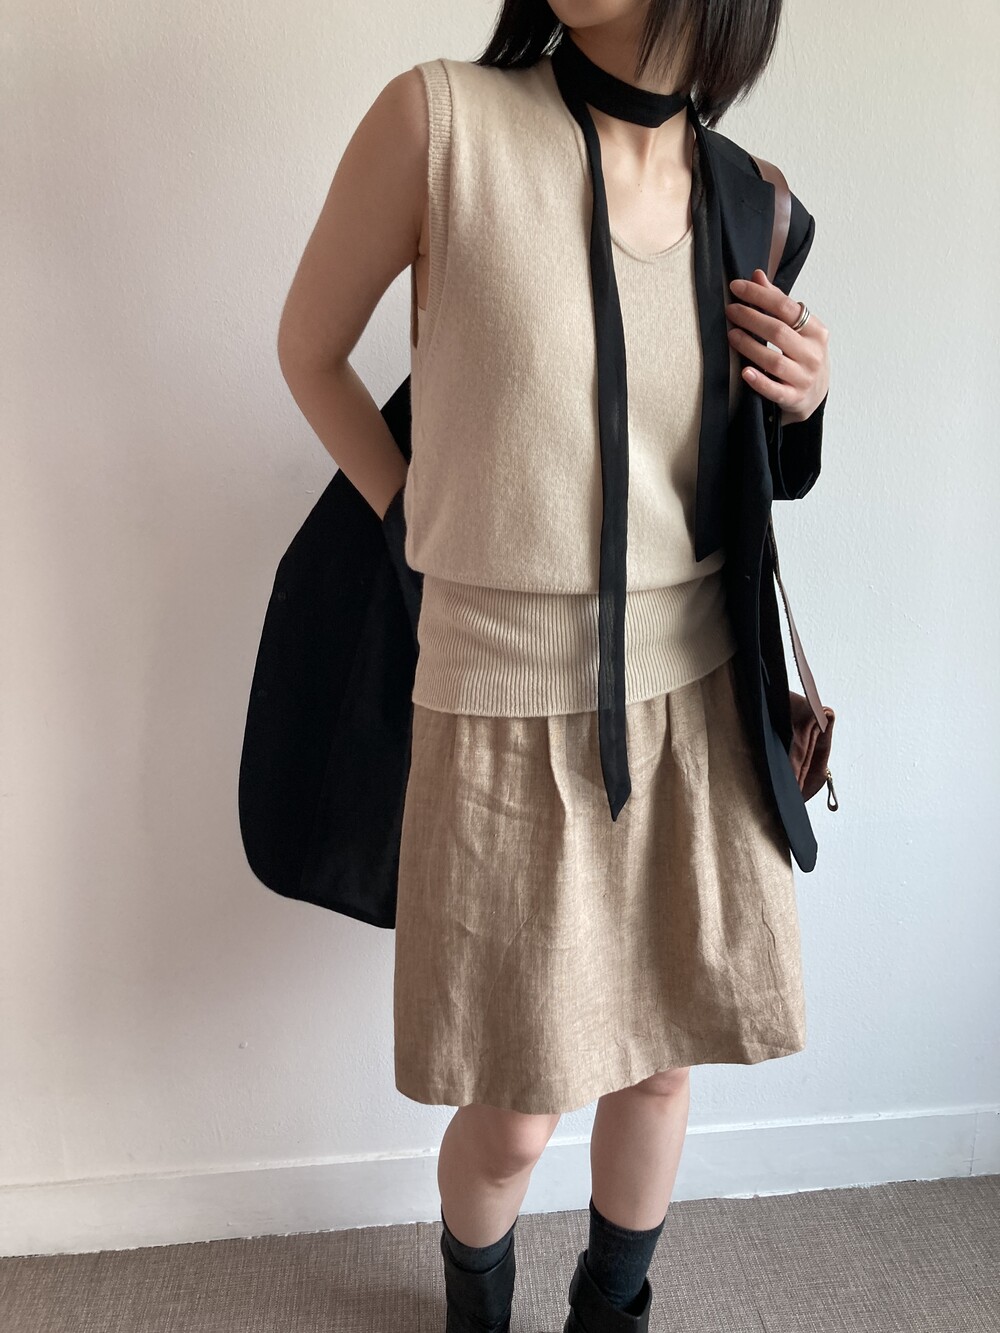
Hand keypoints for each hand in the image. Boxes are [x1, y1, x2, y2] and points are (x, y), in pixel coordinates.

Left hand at [725, 269, 829, 425]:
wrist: (815, 395)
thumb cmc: (802, 356)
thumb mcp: (796, 330)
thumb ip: (777, 304)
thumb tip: (757, 275)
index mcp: (816, 331)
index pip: (786, 307)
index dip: (760, 295)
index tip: (737, 287)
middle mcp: (814, 354)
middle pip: (779, 332)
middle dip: (751, 318)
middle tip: (730, 310)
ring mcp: (805, 378)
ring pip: (775, 361)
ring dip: (750, 346)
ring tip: (732, 335)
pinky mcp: (794, 399)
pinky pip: (774, 390)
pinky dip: (759, 381)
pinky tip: (744, 372)